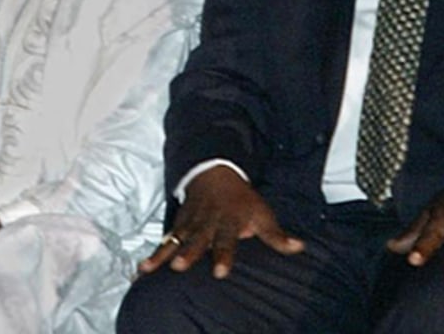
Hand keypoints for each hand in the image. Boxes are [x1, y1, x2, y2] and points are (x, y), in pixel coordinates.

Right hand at [139, 165, 301, 277]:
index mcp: (228, 222)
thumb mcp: (261, 213)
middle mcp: (206, 223)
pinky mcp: (178, 223)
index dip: (223, 256)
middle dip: (188, 253)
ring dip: (163, 254)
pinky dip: (155, 252)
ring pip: (175, 240)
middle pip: (197, 240)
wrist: (213, 171)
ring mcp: (190, 223)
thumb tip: (300, 247)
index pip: (226, 241)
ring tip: (149, 268)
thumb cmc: (241, 199)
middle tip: (180, 266)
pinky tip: (144, 267)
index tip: (219, 272)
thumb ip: (276, 235)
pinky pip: (165, 239)